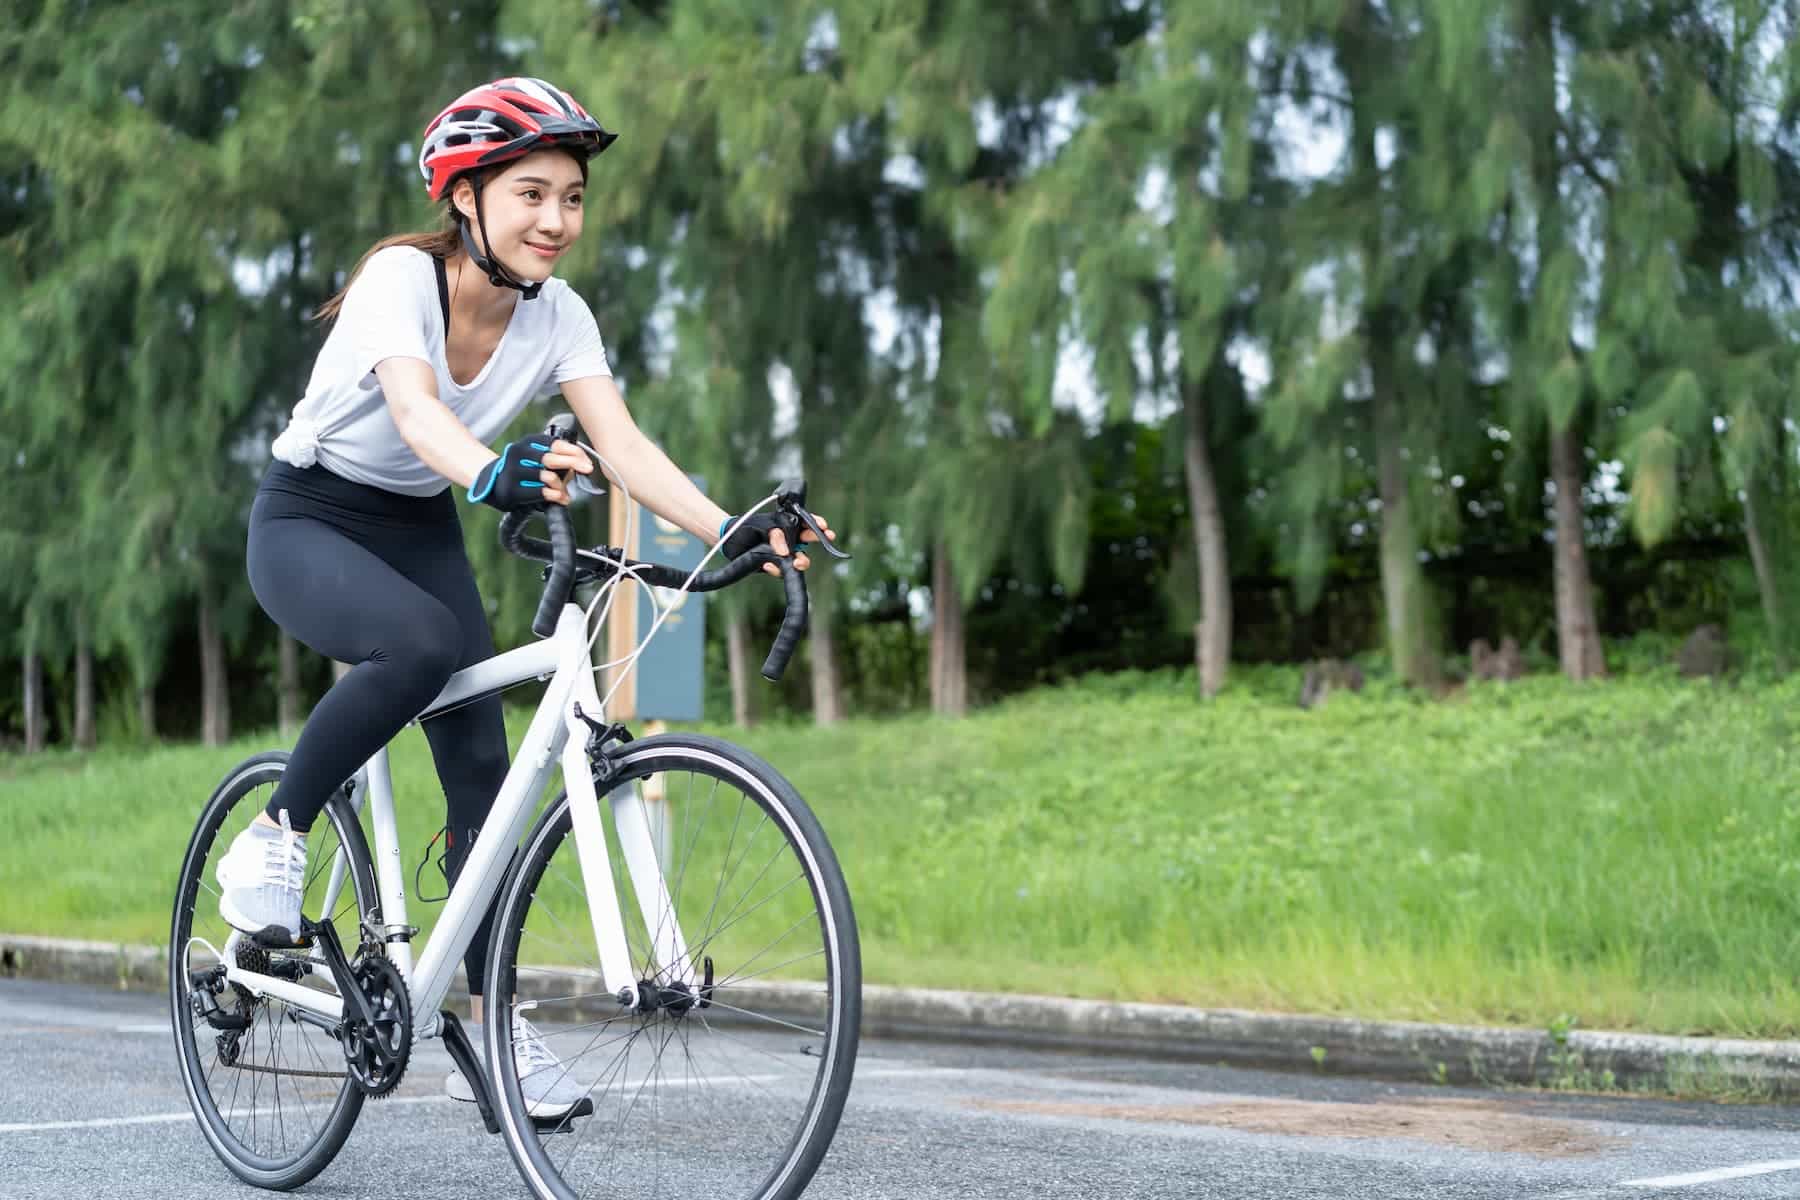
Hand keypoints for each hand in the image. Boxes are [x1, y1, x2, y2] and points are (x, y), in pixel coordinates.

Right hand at [468, 438, 593, 510]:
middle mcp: (517, 453)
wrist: (493, 485)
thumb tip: (581, 465)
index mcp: (527, 443)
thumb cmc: (524, 472)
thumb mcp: (538, 459)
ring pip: (547, 476)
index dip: (575, 452)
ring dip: (561, 485)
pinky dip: (555, 495)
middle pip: (551, 457)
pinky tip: (560, 498)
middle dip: (573, 463)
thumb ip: (558, 460)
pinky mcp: (510, 490)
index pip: (555, 443)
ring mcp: (512, 471)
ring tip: (563, 492)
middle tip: (587, 469)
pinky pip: (540, 492)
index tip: (587, 461)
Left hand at [720, 512, 837, 575]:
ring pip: (799, 559)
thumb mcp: (762, 526)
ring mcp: (783, 553)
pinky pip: (781, 571)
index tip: (824, 527)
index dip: (817, 524)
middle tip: (827, 538)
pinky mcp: (774, 566)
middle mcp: (790, 539)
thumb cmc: (747, 527)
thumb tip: (784, 551)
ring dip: (801, 561)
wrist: (730, 542)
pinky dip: (775, 569)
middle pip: (809, 540)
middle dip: (820, 540)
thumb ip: (775, 535)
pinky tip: (767, 565)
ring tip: (797, 562)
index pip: (806, 522)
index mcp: (788, 524)